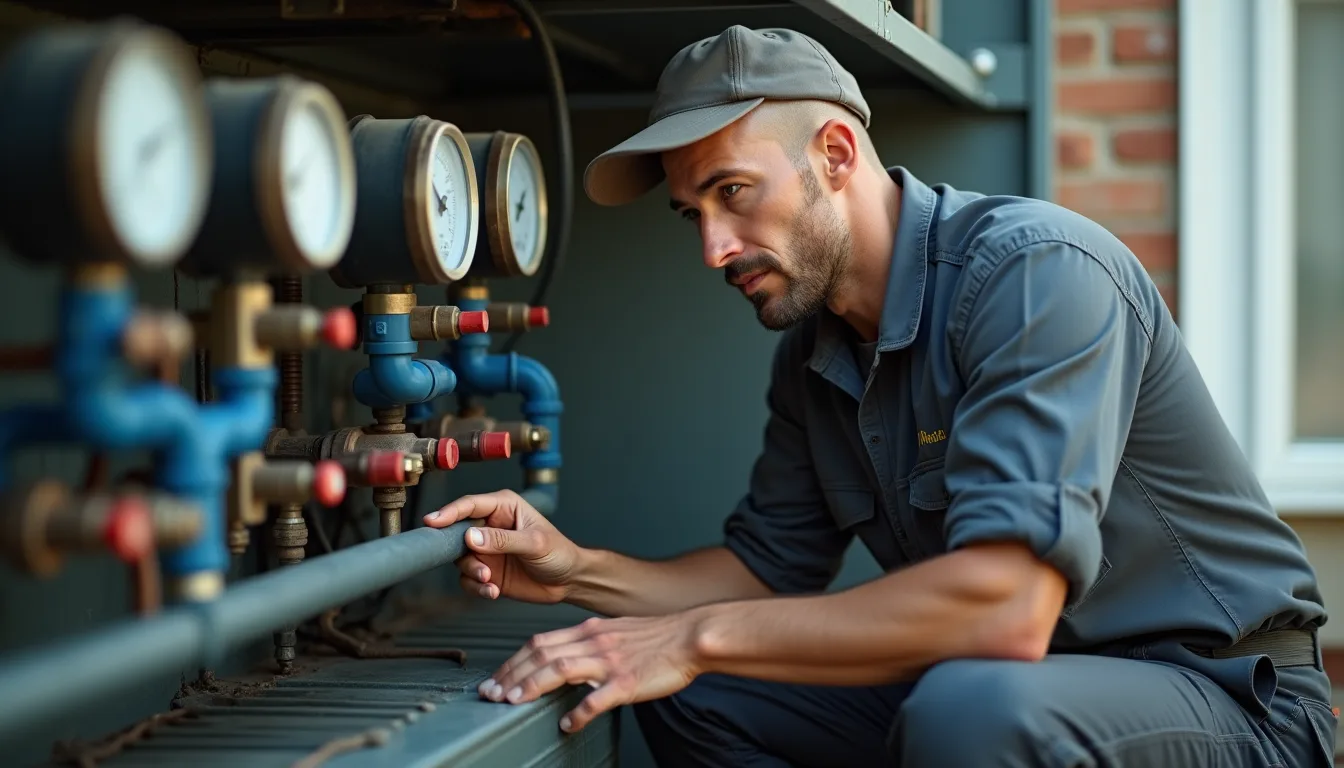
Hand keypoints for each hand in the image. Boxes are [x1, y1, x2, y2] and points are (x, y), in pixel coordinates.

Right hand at [423, 489, 579, 604]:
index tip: (433, 522)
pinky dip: (476, 587)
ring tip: (489, 579)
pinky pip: (468, 579)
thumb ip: (503, 540)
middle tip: (471, 561)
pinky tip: (493, 591)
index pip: (470, 505)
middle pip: (457, 532)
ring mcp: (486, 550)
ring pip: (460, 559)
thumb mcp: (534, 543)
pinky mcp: (486, 571)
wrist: (569, 581)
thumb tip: (471, 537)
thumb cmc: (559, 552)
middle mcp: (490, 526)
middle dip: (458, 549)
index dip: (449, 512)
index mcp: (503, 507)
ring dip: (471, 571)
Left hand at [478, 613, 703, 732]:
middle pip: (540, 655)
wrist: (690, 636)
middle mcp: (593, 642)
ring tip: (513, 704)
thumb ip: (588, 644)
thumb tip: (565, 659)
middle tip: (490, 694)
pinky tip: (568, 725)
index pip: (539, 643)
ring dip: (531, 687)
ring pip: (559, 670)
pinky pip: (597, 698)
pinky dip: (578, 712)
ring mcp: (609, 661)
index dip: (512, 662)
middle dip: (510, 675)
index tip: (496, 679)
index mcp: (588, 631)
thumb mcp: (614, 632)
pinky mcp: (627, 681)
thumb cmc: (656, 637)